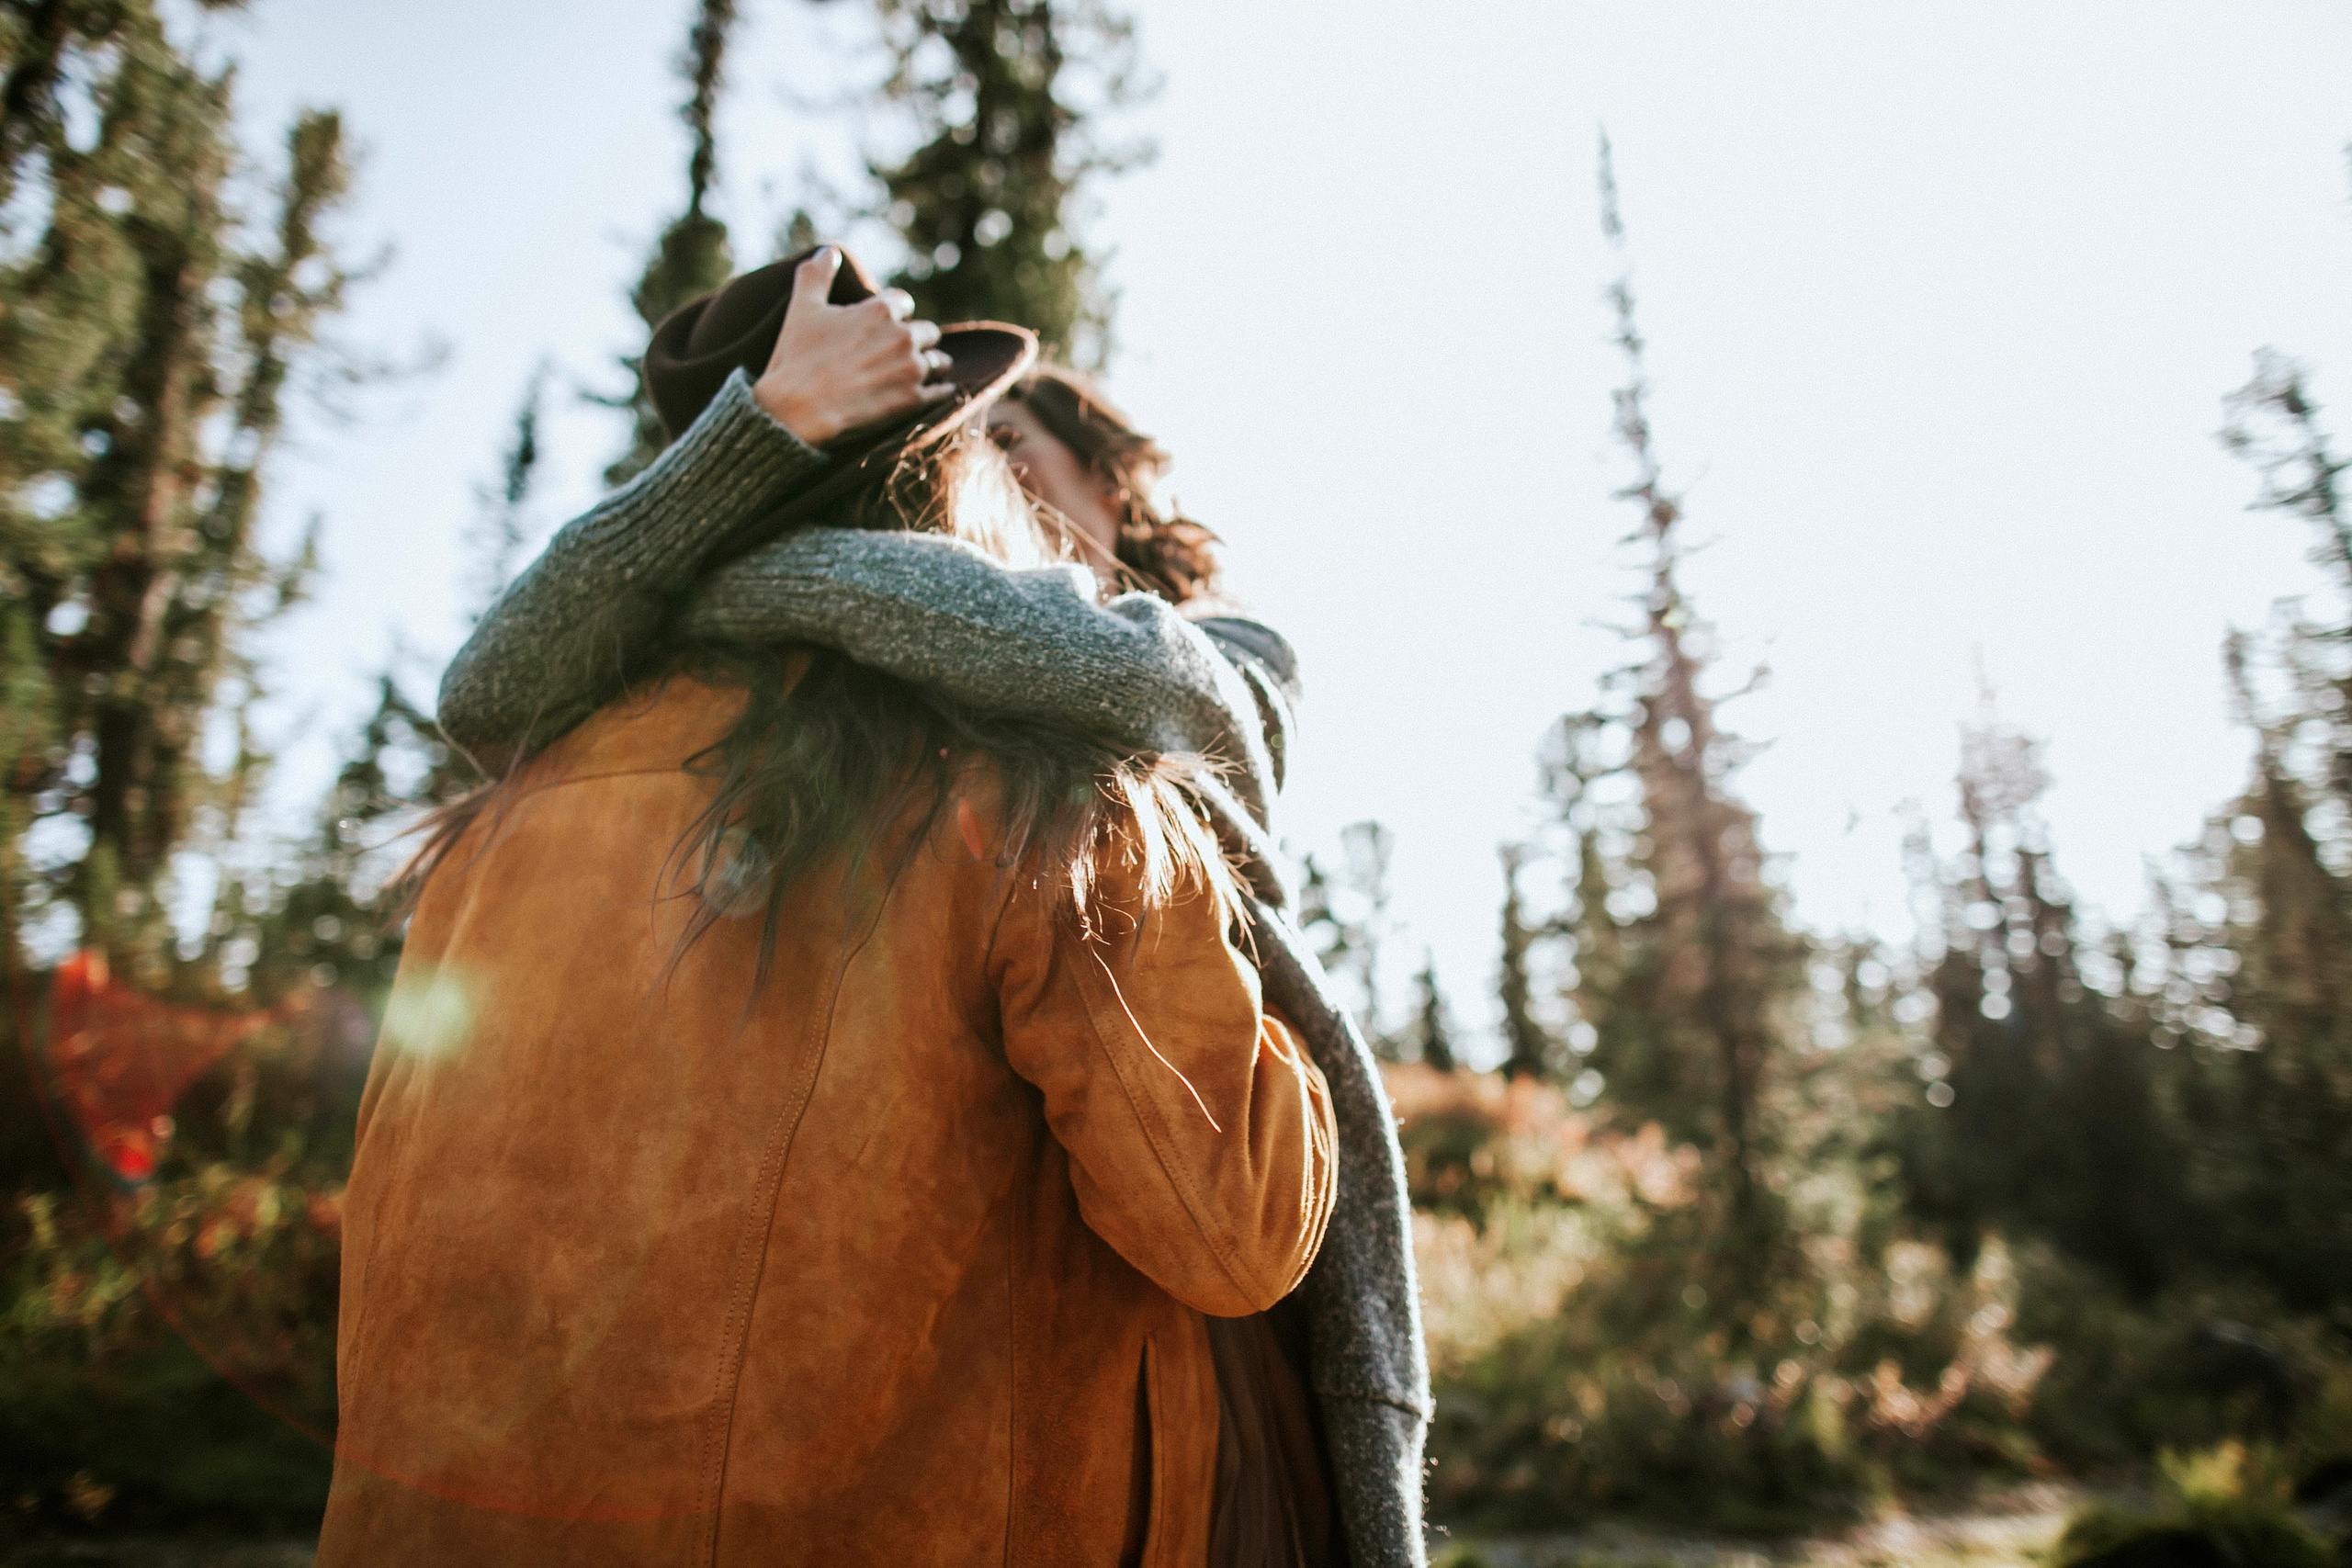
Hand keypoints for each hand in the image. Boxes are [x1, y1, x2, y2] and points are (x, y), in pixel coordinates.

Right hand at [753, 247, 954, 444]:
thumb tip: (828, 250)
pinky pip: (942, 392)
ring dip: (932, 364)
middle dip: (917, 339)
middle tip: (905, 351)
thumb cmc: (798, 358)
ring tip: (922, 372)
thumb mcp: (803, 308)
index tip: (889, 322)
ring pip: (939, 361)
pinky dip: (941, 392)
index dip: (896, 312)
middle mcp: (902, 335)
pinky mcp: (914, 401)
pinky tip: (940, 392)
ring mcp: (911, 369)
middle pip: (927, 331)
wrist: (798, 410)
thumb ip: (817, 275)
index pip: (903, 302)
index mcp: (879, 310)